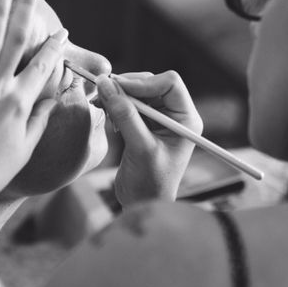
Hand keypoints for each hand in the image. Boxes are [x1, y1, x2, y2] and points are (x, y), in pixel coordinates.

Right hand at [96, 71, 202, 205]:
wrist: (143, 204)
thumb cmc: (150, 183)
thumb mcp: (140, 148)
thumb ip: (125, 116)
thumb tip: (106, 85)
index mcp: (186, 119)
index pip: (169, 83)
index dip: (143, 82)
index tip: (119, 89)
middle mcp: (175, 114)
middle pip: (151, 83)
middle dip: (127, 87)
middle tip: (104, 93)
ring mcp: (159, 118)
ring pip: (137, 90)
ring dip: (118, 94)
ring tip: (102, 104)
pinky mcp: (144, 123)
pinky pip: (128, 102)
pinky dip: (115, 103)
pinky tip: (104, 110)